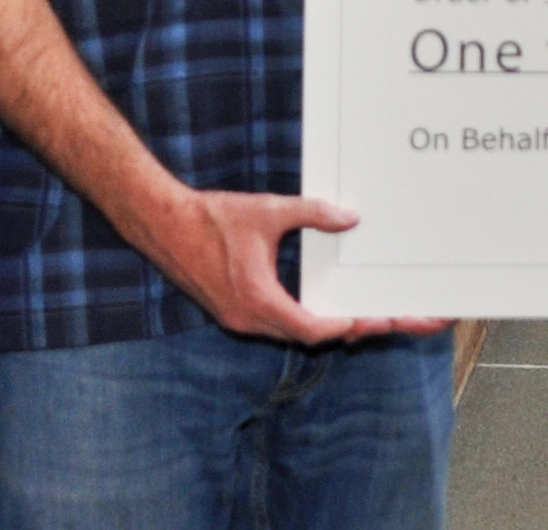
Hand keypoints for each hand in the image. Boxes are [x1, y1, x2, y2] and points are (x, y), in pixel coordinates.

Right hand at [126, 188, 451, 345]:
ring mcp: (240, 318)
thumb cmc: (211, 218)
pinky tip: (325, 305)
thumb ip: (311, 214)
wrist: (161, 224)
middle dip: (348, 329)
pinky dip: (304, 319)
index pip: (310, 328)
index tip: (371, 319)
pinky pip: (277, 324)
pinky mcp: (234, 311)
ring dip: (327, 327)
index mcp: (257, 299)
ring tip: (366, 315)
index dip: (343, 327)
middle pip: (307, 336)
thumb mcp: (267, 211)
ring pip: (292, 332)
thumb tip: (350, 218)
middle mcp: (248, 318)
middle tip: (386, 320)